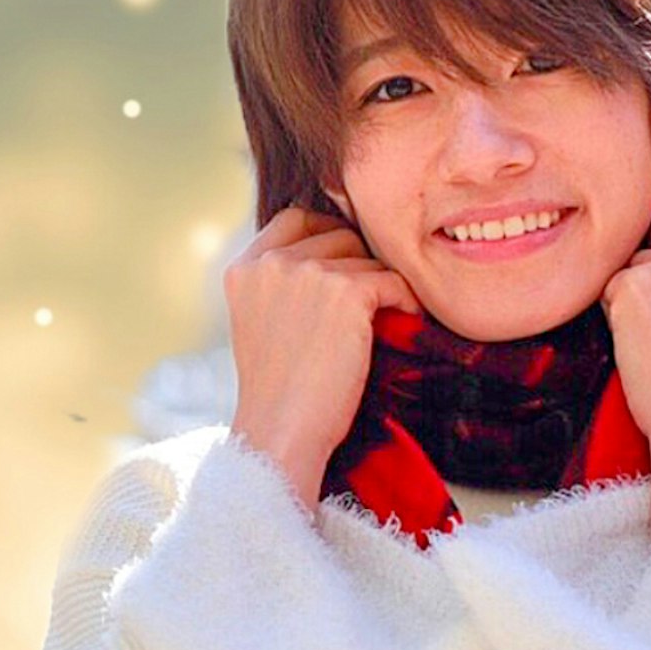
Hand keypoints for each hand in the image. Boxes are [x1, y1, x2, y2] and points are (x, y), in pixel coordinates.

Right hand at [221, 201, 422, 506]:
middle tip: (369, 304)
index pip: (296, 218)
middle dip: (358, 265)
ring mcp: (308, 272)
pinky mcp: (346, 291)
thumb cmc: (278, 391)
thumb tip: (337, 251)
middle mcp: (271, 262)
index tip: (346, 264)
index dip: (327, 235)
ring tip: (382, 322)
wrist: (282, 430)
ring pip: (368, 259)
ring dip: (381, 288)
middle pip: (337, 233)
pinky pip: (394, 281)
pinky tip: (403, 323)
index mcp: (245, 268)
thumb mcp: (260, 321)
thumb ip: (281, 282)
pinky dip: (405, 302)